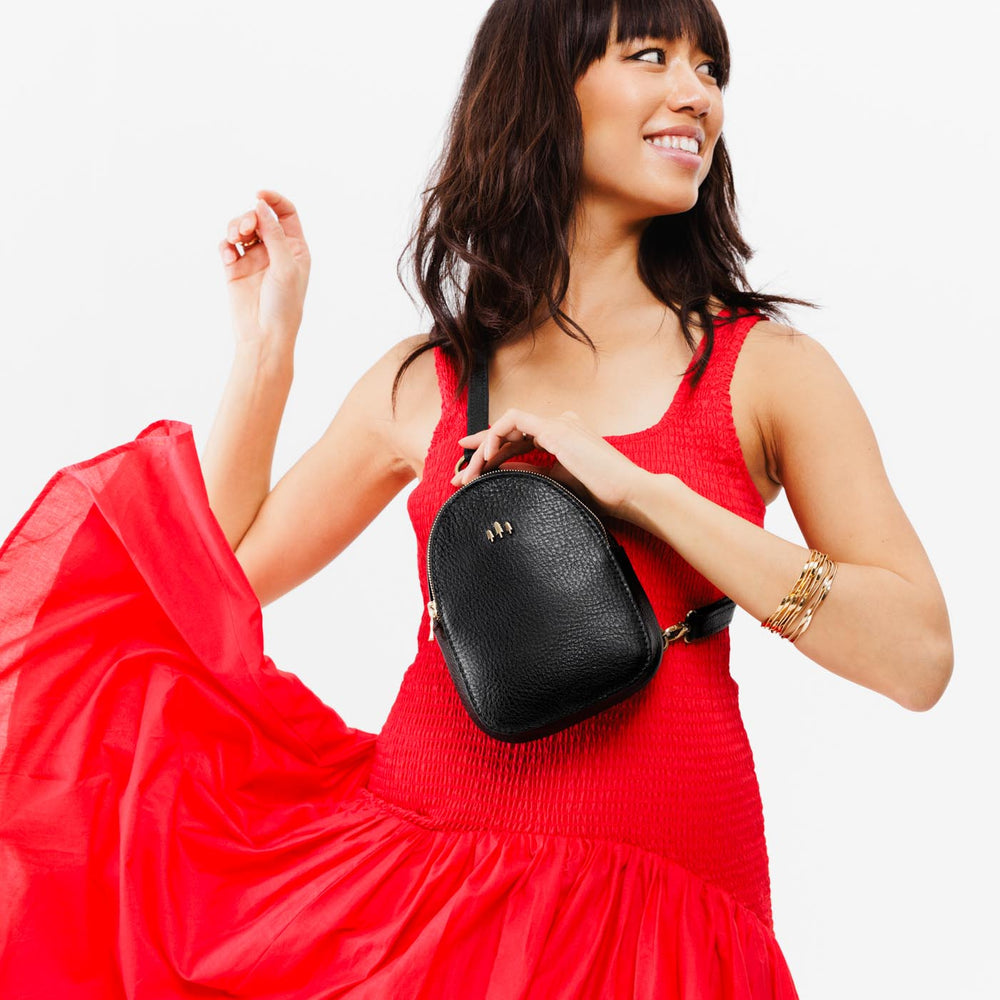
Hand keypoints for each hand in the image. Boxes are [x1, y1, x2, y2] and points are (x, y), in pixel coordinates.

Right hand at [218, 189, 310, 352]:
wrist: (265, 335)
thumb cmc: (283, 304)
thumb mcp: (285, 266)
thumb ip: (274, 234)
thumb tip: (260, 206)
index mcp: (294, 248)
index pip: (285, 213)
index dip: (273, 200)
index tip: (258, 195)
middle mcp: (274, 250)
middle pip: (259, 217)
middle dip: (248, 216)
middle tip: (244, 228)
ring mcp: (254, 259)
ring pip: (240, 228)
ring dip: (234, 227)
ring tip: (233, 239)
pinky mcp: (235, 269)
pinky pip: (226, 246)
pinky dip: (225, 246)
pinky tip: (228, 258)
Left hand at [450, 407, 650, 520]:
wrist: (628, 494)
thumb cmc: (600, 493)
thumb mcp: (555, 483)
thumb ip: (529, 472)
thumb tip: (499, 469)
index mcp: (562, 435)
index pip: (518, 439)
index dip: (492, 450)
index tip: (470, 465)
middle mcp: (559, 423)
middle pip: (509, 433)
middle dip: (480, 453)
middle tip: (459, 477)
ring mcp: (558, 422)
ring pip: (506, 426)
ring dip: (483, 449)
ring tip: (468, 474)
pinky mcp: (555, 428)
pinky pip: (513, 421)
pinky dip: (496, 436)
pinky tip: (486, 459)